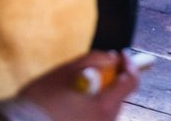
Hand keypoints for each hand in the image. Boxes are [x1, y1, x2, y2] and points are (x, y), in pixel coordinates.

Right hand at [17, 49, 139, 119]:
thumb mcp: (66, 72)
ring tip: (77, 89)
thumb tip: (111, 58)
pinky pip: (97, 118)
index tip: (121, 55)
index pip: (131, 81)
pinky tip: (72, 105)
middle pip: (120, 96)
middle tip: (97, 69)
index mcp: (103, 105)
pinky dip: (90, 109)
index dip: (128, 64)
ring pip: (108, 108)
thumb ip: (94, 60)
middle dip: (112, 80)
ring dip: (100, 95)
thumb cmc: (39, 102)